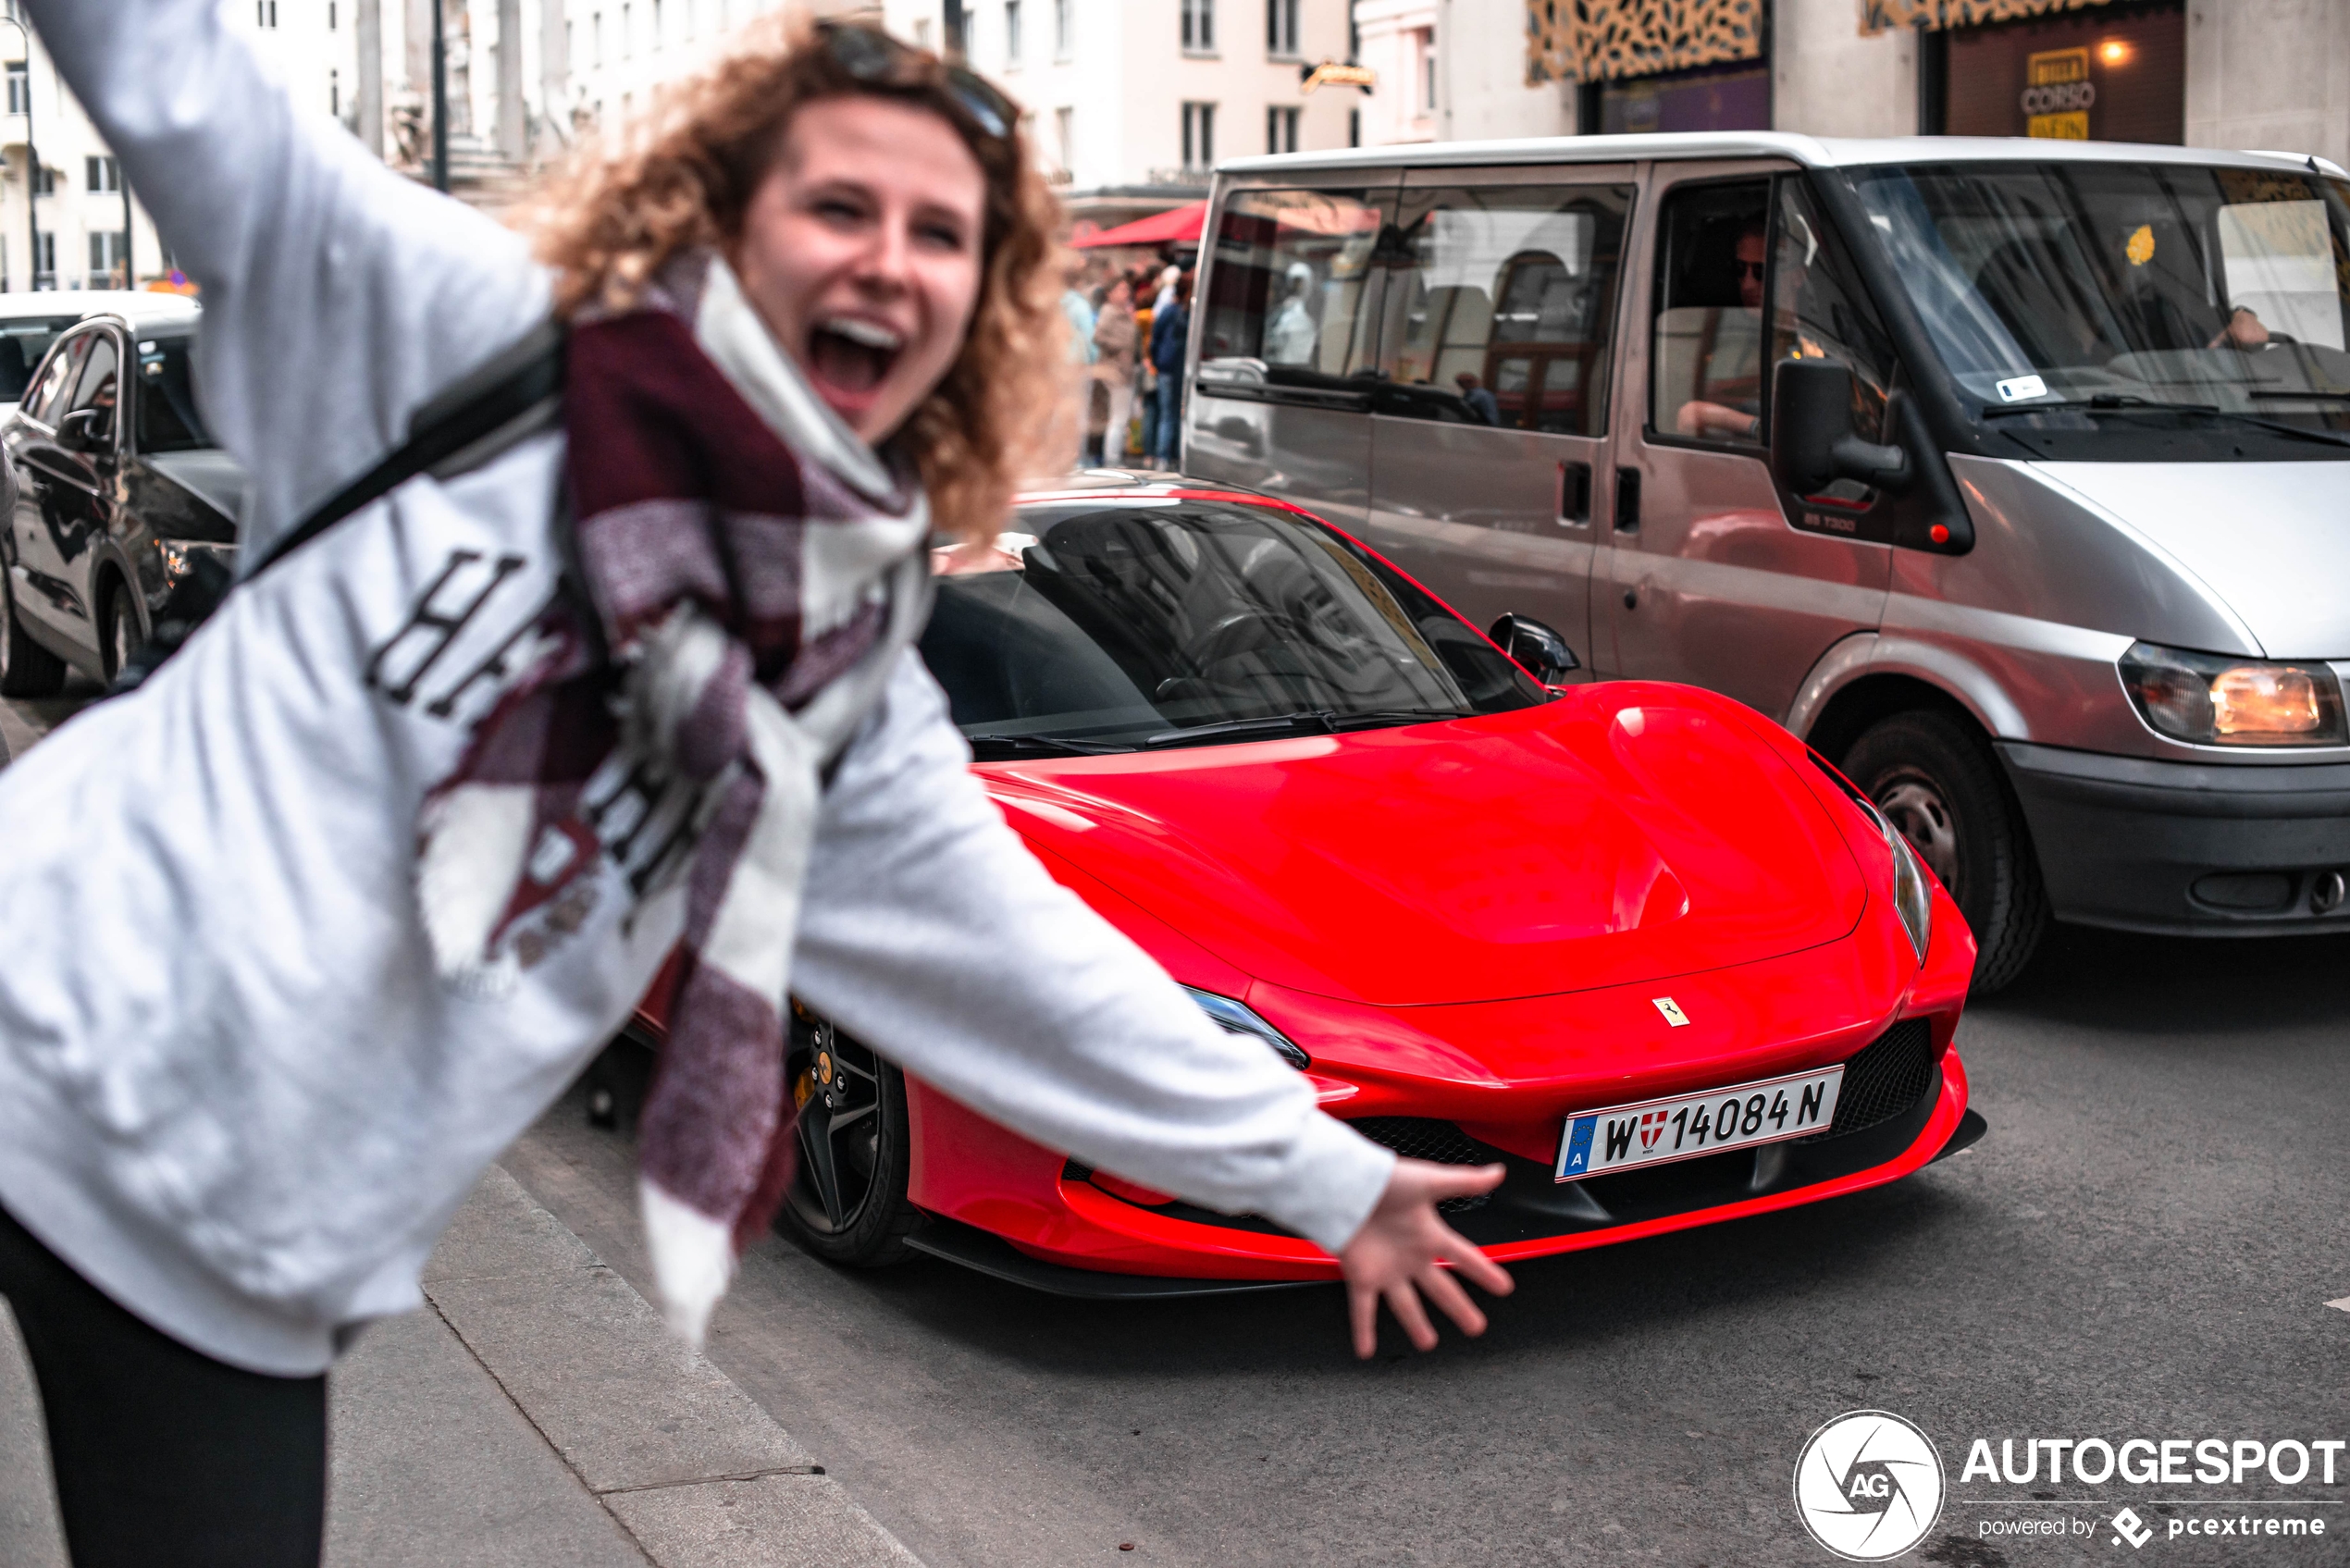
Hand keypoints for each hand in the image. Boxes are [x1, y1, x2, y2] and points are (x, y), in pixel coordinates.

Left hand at [1336, 1158, 1514, 1358]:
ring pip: (1405, 1305)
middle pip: (1441, 1289)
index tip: (1504, 1288)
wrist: (1345, 1184)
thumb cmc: (1385, 1179)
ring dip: (1416, 1325)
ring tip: (1427, 1344)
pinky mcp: (1361, 1277)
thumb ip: (1464, 1181)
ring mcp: (1387, 1270)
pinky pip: (1363, 1310)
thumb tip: (1498, 1172)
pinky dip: (1363, 1331)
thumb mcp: (1429, 1181)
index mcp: (1429, 1235)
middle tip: (1476, 1327)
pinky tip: (1365, 1351)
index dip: (1484, 1272)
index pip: (1464, 1257)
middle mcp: (1410, 1257)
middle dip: (1459, 1309)